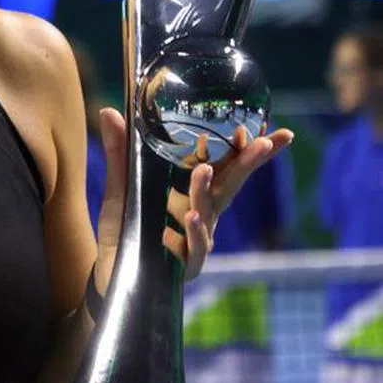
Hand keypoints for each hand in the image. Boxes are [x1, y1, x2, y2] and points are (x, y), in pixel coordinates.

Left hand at [92, 107, 293, 290]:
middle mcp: (202, 212)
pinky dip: (194, 232)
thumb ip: (119, 151)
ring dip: (204, 191)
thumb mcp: (120, 186)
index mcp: (192, 191)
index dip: (248, 149)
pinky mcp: (186, 264)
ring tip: (201, 169)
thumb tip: (108, 110)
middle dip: (249, 163)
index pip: (225, 165)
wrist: (111, 271)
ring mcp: (197, 239)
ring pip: (208, 213)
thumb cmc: (124, 228)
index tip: (274, 129)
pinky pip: (194, 247)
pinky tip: (190, 217)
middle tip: (265, 141)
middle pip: (229, 184)